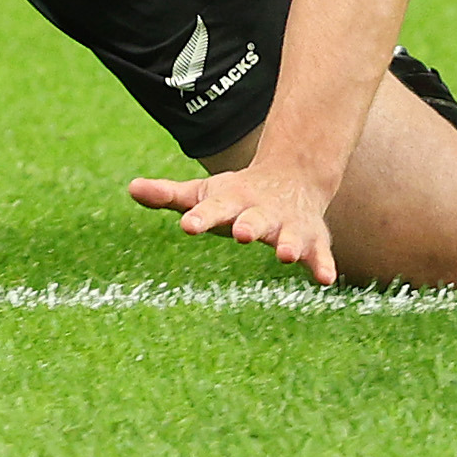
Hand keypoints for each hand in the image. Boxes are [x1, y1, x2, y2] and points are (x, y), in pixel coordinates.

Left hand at [128, 160, 340, 284]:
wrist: (294, 177)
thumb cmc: (237, 195)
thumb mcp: (205, 193)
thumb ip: (169, 195)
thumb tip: (131, 187)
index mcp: (233, 202)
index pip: (213, 210)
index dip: (201, 217)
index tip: (187, 225)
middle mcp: (261, 213)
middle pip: (254, 220)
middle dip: (249, 226)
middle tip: (242, 233)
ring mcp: (288, 226)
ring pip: (289, 235)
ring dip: (288, 244)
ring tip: (285, 255)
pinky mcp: (312, 240)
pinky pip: (318, 255)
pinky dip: (322, 265)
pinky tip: (325, 279)